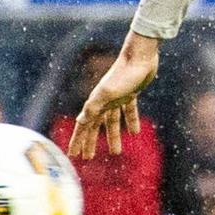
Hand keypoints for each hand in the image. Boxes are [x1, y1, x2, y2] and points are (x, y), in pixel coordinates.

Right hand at [71, 32, 159, 157]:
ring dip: (113, 136)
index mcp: (96, 102)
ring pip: (112, 121)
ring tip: (117, 152)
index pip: (84, 125)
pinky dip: (131, 122)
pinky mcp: (131, 92)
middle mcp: (104, 100)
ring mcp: (117, 96)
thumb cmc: (124, 74)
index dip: (78, 140)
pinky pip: (129, 111)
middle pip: (95, 125)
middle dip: (90, 141)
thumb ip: (94, 106)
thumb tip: (81, 121)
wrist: (140, 55)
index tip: (73, 155)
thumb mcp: (108, 93)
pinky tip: (135, 133)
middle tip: (88, 158)